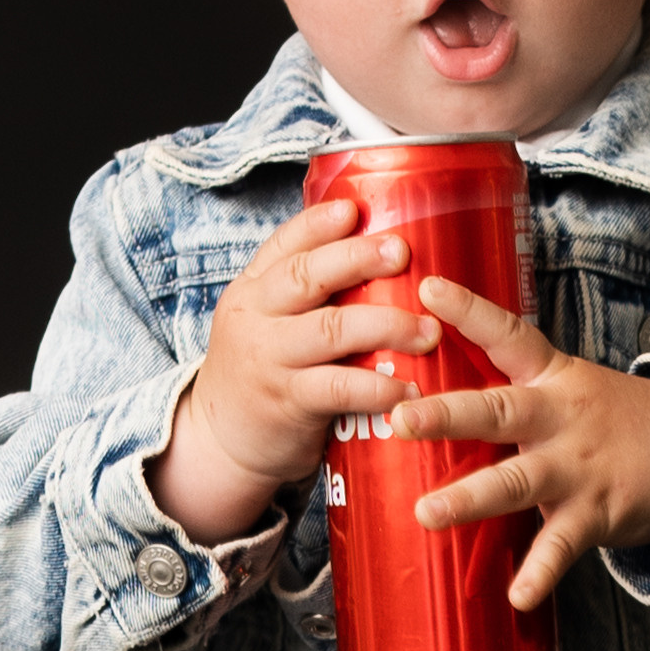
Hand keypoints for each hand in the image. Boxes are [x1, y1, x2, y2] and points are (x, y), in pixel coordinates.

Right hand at [152, 198, 434, 546]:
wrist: (220, 441)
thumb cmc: (262, 374)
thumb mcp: (266, 323)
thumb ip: (305, 296)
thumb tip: (378, 257)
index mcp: (252, 290)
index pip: (283, 245)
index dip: (318, 224)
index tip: (354, 209)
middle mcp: (255, 317)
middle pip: (305, 276)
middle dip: (357, 259)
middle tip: (403, 252)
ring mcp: (269, 359)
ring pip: (330, 329)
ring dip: (386, 325)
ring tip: (429, 330)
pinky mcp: (288, 402)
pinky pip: (339, 388)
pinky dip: (378, 387)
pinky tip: (410, 388)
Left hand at [391, 278, 649, 608]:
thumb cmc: (619, 420)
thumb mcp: (571, 387)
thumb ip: (515, 388)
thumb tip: (437, 390)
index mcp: (552, 378)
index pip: (508, 334)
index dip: (469, 310)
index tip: (427, 286)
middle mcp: (559, 418)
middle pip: (498, 411)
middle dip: (448, 414)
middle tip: (401, 417)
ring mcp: (576, 467)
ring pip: (517, 481)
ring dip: (470, 498)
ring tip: (427, 513)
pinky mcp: (595, 513)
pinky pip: (561, 546)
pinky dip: (540, 571)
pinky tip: (517, 596)